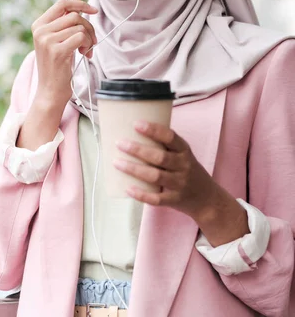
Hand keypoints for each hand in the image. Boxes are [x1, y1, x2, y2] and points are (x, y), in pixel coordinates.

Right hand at [31, 0, 97, 112]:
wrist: (50, 90)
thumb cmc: (57, 65)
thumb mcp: (60, 38)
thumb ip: (65, 17)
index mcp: (39, 25)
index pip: (62, 3)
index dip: (80, 4)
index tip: (93, 10)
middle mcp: (40, 30)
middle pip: (74, 15)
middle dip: (89, 27)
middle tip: (91, 41)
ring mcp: (47, 40)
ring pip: (79, 26)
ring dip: (89, 38)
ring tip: (86, 50)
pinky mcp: (57, 50)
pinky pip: (81, 37)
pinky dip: (88, 45)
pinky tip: (84, 54)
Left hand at [114, 120, 249, 244]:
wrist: (207, 198)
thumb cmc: (189, 170)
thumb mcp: (183, 154)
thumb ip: (165, 144)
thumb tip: (135, 129)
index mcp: (184, 151)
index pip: (170, 137)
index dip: (154, 130)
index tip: (136, 124)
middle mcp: (184, 166)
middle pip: (159, 157)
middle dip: (138, 150)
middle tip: (120, 143)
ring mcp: (180, 184)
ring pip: (155, 176)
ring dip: (134, 169)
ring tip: (117, 162)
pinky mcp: (175, 200)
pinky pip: (156, 199)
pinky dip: (141, 194)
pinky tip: (128, 188)